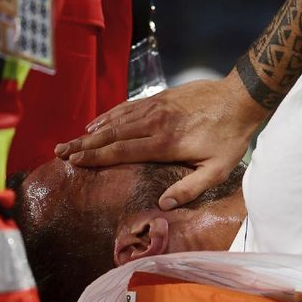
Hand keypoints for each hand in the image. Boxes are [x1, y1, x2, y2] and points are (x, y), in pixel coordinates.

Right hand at [55, 70, 268, 209]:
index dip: (96, 157)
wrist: (240, 97)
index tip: (74, 161)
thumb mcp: (217, 170)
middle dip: (84, 144)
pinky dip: (110, 114)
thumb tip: (163, 205)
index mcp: (165, 143)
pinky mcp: (160, 97)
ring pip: (116, 118)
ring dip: (92, 129)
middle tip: (60, 150)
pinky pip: (128, 106)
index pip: (122, 151)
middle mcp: (155, 122)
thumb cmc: (230, 137)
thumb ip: (190, 188)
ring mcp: (156, 107)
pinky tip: (98, 121)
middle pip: (111, 134)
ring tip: (71, 138)